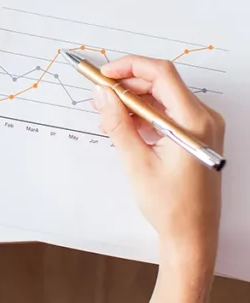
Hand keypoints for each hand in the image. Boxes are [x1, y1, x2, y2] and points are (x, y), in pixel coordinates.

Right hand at [92, 55, 223, 270]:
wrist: (192, 235)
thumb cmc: (170, 205)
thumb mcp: (136, 162)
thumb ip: (118, 123)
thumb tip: (103, 94)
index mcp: (194, 122)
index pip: (162, 74)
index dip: (129, 67)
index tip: (103, 74)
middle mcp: (204, 119)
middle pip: (162, 83)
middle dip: (127, 85)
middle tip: (99, 96)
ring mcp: (202, 128)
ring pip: (163, 98)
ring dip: (134, 101)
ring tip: (107, 116)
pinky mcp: (196, 137)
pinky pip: (168, 113)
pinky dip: (145, 115)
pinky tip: (125, 128)